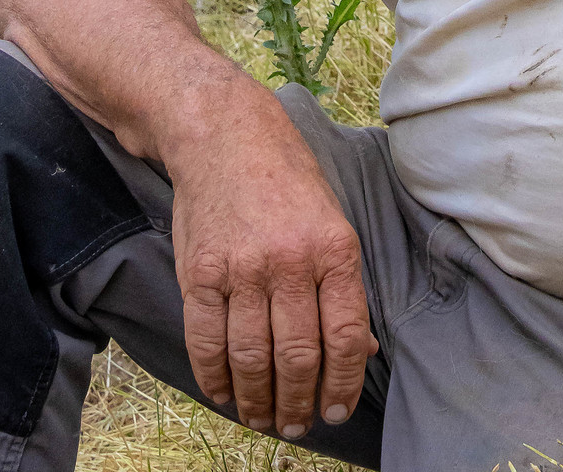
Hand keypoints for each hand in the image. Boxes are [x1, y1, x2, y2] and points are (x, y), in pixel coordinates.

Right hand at [166, 81, 376, 438]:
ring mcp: (242, 270)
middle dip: (299, 403)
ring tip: (263, 419)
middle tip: (297, 426)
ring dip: (258, 401)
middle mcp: (291, 262)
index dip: (343, 384)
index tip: (335, 411)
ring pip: (252, 359)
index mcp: (334, 248)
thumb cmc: (287, 178)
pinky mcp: (200, 274)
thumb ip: (343, 285)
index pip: (346, 335)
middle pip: (299, 356)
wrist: (225, 136)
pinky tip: (225, 394)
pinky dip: (215, 378)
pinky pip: (207, 343)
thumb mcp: (332, 219)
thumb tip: (362, 348)